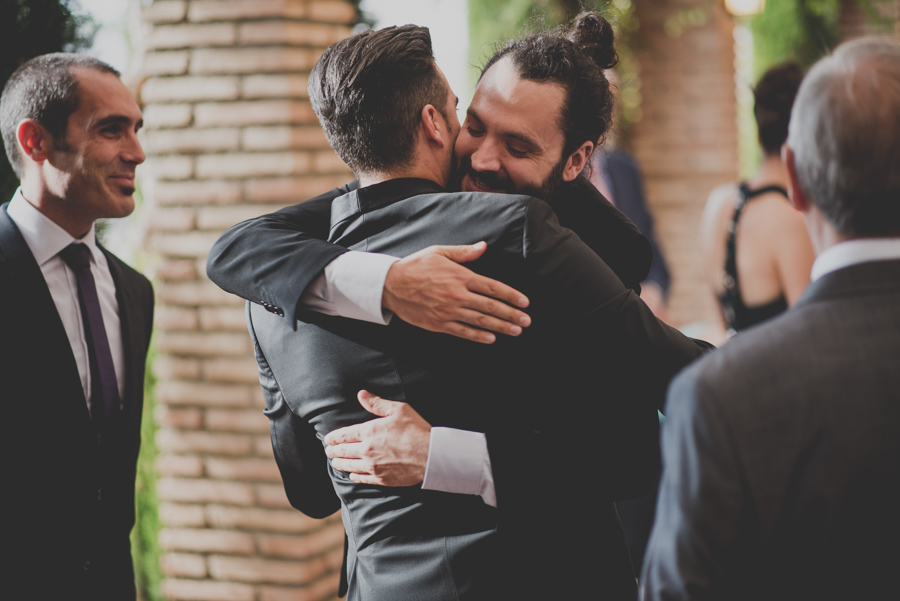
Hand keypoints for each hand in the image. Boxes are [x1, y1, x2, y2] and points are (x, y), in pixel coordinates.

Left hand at [324, 390, 431, 485]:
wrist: (430, 455)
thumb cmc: (416, 430)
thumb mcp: (398, 410)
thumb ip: (377, 403)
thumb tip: (361, 394)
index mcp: (369, 432)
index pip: (343, 435)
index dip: (333, 438)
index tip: (328, 439)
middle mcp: (366, 450)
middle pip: (343, 452)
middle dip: (333, 451)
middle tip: (328, 451)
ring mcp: (372, 466)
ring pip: (349, 466)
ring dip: (339, 463)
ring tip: (335, 462)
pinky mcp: (380, 478)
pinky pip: (361, 478)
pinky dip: (354, 476)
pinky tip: (352, 475)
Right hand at [382, 241, 530, 343]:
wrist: (391, 284)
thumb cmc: (416, 266)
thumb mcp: (440, 252)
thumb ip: (464, 252)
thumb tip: (484, 247)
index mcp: (460, 276)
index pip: (492, 287)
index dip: (511, 296)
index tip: (524, 302)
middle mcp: (457, 295)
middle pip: (491, 306)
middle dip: (511, 315)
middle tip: (526, 321)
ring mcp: (448, 311)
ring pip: (480, 321)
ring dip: (500, 327)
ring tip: (516, 331)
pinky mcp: (439, 324)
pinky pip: (463, 332)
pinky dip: (478, 336)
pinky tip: (491, 338)